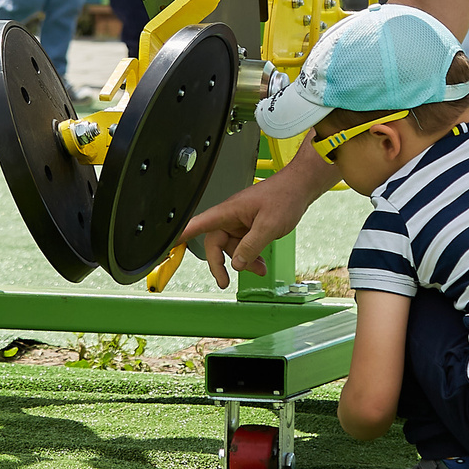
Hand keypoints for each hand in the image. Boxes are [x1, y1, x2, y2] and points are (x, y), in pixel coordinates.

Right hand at [180, 175, 309, 286]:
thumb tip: (237, 264)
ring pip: (232, 248)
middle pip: (215, 244)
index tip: (167, 244)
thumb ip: (251, 246)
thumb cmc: (284, 196)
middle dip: (221, 264)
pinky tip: (260, 264)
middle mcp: (231, 216)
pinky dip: (251, 256)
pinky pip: (244, 245)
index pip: (198, 224)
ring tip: (258, 271)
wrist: (301, 187)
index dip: (181, 234)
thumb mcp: (268, 226)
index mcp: (229, 211)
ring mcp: (240, 221)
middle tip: (225, 281)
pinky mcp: (250, 225)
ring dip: (243, 262)